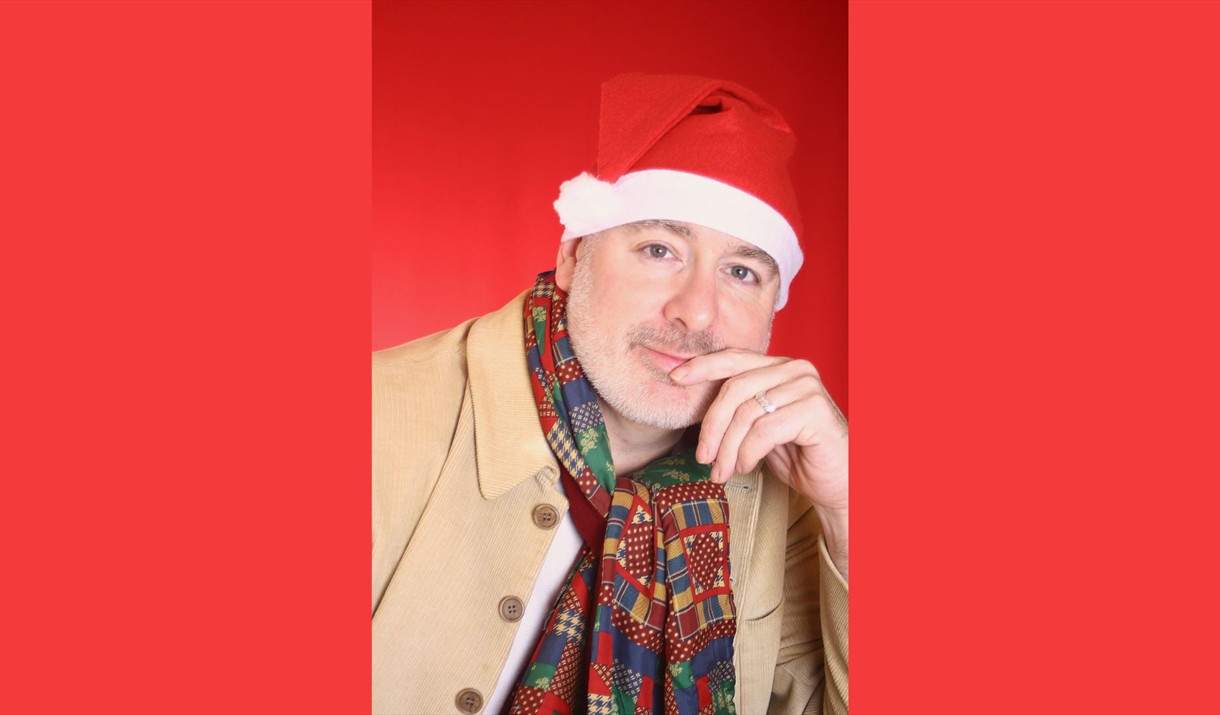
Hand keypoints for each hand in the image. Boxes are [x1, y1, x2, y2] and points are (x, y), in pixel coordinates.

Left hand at [670, 350, 848, 577]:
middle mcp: (795, 369)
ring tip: (723, 471)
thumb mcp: (759, 427)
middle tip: (702, 457)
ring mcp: (807, 387)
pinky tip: (747, 466)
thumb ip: (738, 409)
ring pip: (746, 413)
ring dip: (728, 448)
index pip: (734, 358)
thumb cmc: (799, 455)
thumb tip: (695, 402)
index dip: (703, 366)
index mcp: (780, 366)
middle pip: (734, 389)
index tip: (675, 378)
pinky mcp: (814, 410)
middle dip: (711, 427)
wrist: (839, 482)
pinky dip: (748, 453)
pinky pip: (764, 430)